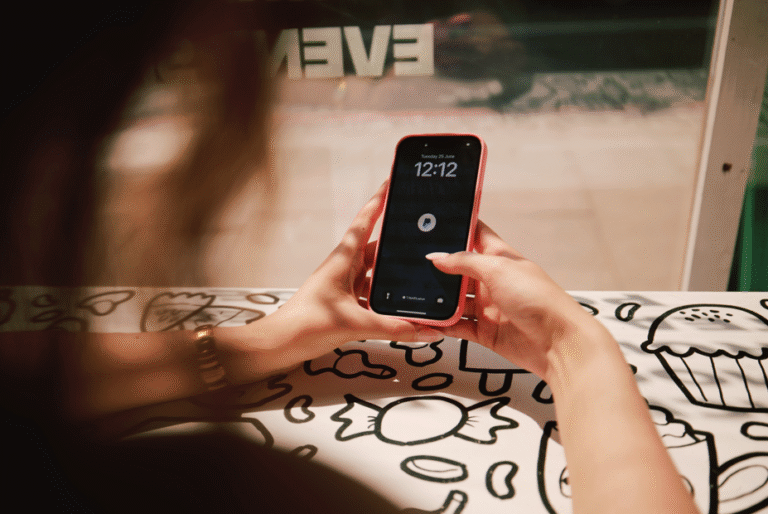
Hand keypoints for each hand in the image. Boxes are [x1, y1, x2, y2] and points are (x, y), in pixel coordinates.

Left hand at [264, 182, 442, 361]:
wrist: (279, 345)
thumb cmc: (305, 324)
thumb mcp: (355, 323)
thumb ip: (393, 327)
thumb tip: (427, 329)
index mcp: (342, 260)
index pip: (364, 223)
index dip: (378, 202)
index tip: (391, 184)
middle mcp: (343, 269)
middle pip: (377, 251)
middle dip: (398, 245)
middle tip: (422, 237)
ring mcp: (343, 287)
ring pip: (376, 276)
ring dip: (394, 278)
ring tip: (420, 277)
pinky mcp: (343, 305)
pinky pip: (372, 296)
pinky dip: (387, 301)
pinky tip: (402, 309)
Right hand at [427, 221, 608, 378]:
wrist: (557, 343)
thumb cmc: (540, 300)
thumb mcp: (498, 270)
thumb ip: (464, 262)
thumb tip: (437, 256)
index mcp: (501, 258)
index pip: (476, 234)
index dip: (458, 226)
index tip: (435, 220)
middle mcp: (494, 280)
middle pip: (459, 270)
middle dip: (439, 267)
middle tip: (413, 263)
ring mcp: (489, 306)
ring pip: (455, 299)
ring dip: (438, 298)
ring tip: (415, 293)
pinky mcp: (486, 331)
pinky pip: (458, 325)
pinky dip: (443, 323)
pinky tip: (430, 320)